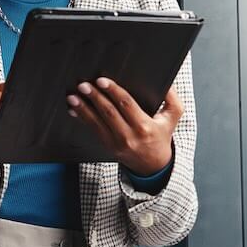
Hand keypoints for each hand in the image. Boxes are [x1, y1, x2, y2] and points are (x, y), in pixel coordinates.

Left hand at [66, 78, 182, 175]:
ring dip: (83, 108)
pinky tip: (74, 109)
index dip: (113, 91)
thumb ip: (172, 98)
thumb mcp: (173, 117)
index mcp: (144, 126)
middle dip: (94, 97)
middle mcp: (129, 136)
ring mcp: (116, 142)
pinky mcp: (107, 145)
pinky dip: (82, 118)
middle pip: (108, 112)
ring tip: (73, 96)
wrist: (153, 165)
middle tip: (84, 85)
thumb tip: (167, 81)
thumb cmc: (161, 136)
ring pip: (97, 122)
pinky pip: (93, 130)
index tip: (102, 81)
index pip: (126, 105)